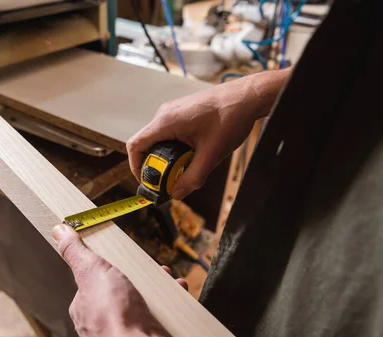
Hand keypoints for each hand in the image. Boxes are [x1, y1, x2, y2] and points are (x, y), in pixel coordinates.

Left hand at [51, 224, 185, 336]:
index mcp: (85, 308)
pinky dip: (171, 306)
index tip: (128, 259)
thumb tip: (58, 230)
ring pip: (144, 307)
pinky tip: (179, 295)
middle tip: (157, 268)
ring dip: (160, 290)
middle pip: (123, 294)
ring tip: (170, 279)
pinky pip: (160, 320)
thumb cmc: (111, 314)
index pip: (96, 283)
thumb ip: (76, 252)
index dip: (114, 268)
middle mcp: (102, 325)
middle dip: (142, 279)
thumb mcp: (91, 270)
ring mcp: (126, 336)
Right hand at [127, 69, 289, 199]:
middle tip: (169, 180)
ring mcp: (173, 111)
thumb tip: (176, 194)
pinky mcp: (181, 112)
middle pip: (146, 144)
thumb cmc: (230, 119)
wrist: (247, 96)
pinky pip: (169, 133)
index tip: (147, 182)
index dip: (135, 167)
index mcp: (166, 122)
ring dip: (166, 157)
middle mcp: (164, 114)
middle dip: (154, 165)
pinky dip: (174, 147)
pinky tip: (193, 154)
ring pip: (158, 139)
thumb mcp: (211, 155)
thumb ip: (192, 178)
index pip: (135, 146)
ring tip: (185, 168)